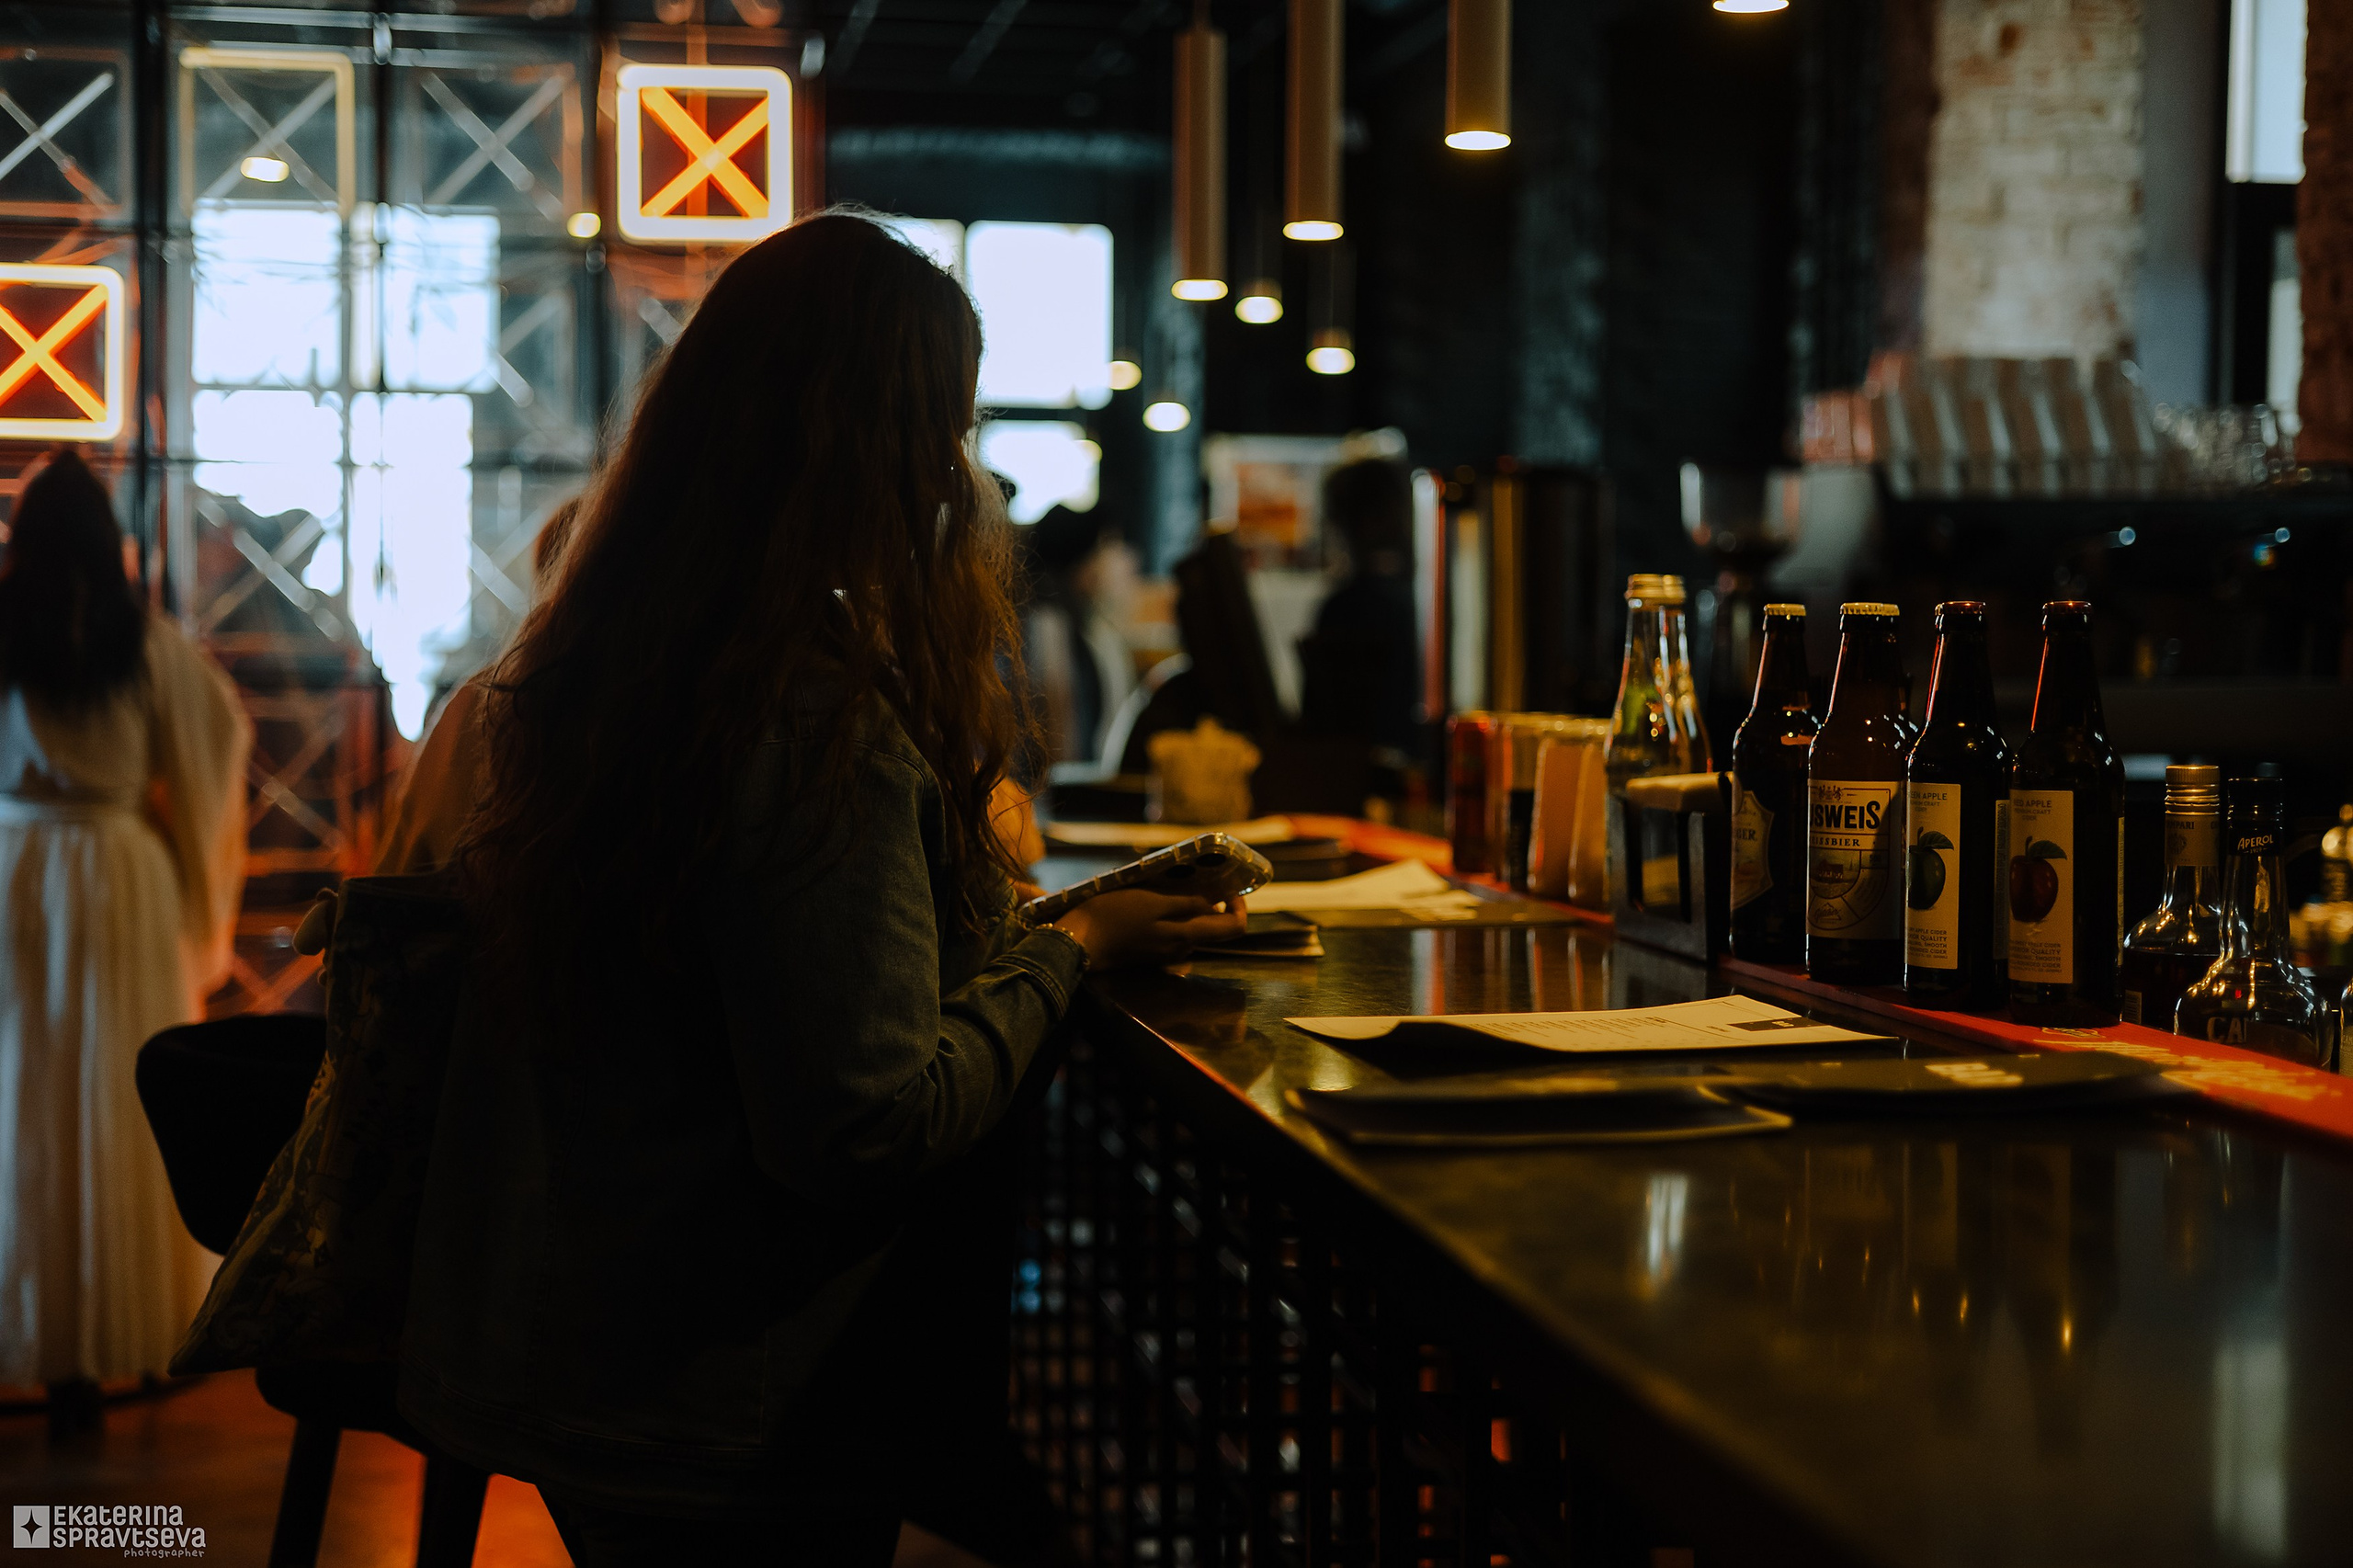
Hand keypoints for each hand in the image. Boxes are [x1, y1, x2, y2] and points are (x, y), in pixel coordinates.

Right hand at [1051, 889, 1247, 969]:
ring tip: (1172, 885)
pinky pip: (1173, 934)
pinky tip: (1155, 902)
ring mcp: (1165, 955)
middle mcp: (1181, 951)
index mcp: (1186, 937)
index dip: (1239, 906)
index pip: (1234, 928)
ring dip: (1191, 909)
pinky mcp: (1150, 954)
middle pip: (1214, 929)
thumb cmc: (1113, 917)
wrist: (1078, 942)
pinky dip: (1174, 917)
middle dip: (1215, 904)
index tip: (1229, 887)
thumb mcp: (1152, 902)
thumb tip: (1215, 905)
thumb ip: (1186, 905)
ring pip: (1192, 930)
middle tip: (1201, 879)